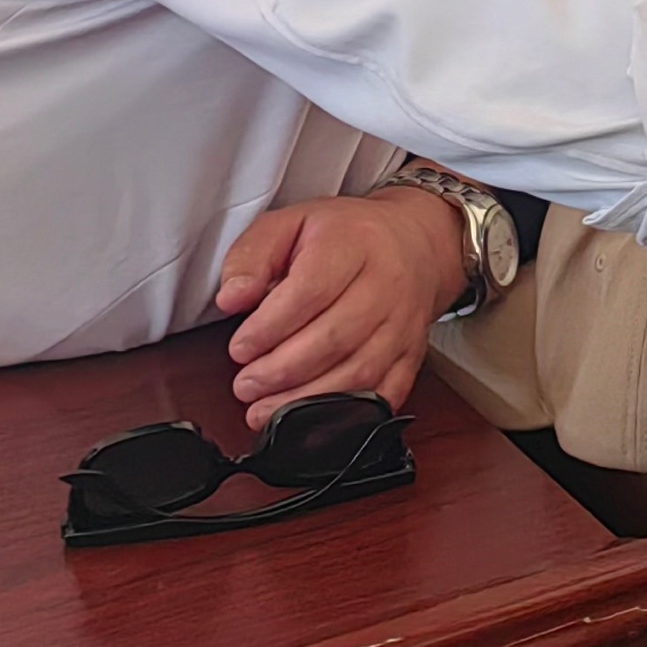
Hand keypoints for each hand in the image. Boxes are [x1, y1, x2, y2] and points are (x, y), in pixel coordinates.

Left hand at [215, 188, 468, 429]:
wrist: (415, 243)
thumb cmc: (347, 236)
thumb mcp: (290, 224)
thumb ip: (252, 257)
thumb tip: (231, 298)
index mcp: (353, 245)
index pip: (310, 292)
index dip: (269, 328)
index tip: (239, 347)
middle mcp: (386, 284)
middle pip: (334, 338)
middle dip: (280, 371)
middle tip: (246, 384)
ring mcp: (403, 324)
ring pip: (359, 372)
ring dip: (306, 399)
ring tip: (264, 408)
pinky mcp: (412, 355)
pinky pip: (386, 393)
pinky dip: (349, 415)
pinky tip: (314, 422)